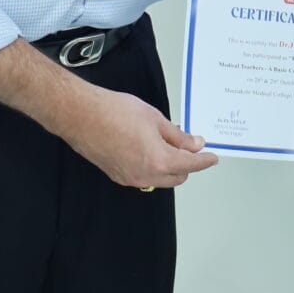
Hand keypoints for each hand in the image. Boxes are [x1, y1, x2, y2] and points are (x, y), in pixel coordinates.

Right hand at [57, 84, 218, 188]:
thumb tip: (195, 144)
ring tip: (169, 143)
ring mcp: (130, 179)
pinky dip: (153, 167)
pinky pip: (144, 177)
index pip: (190, 165)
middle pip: (177, 177)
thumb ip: (178, 136)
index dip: (204, 160)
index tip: (212, 157)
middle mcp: (145, 176)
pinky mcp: (117, 175)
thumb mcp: (155, 119)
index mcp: (159, 161)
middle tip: (189, 144)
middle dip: (187, 164)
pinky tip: (150, 149)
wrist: (82, 116)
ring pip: (160, 179)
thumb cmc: (116, 112)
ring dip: (170, 167)